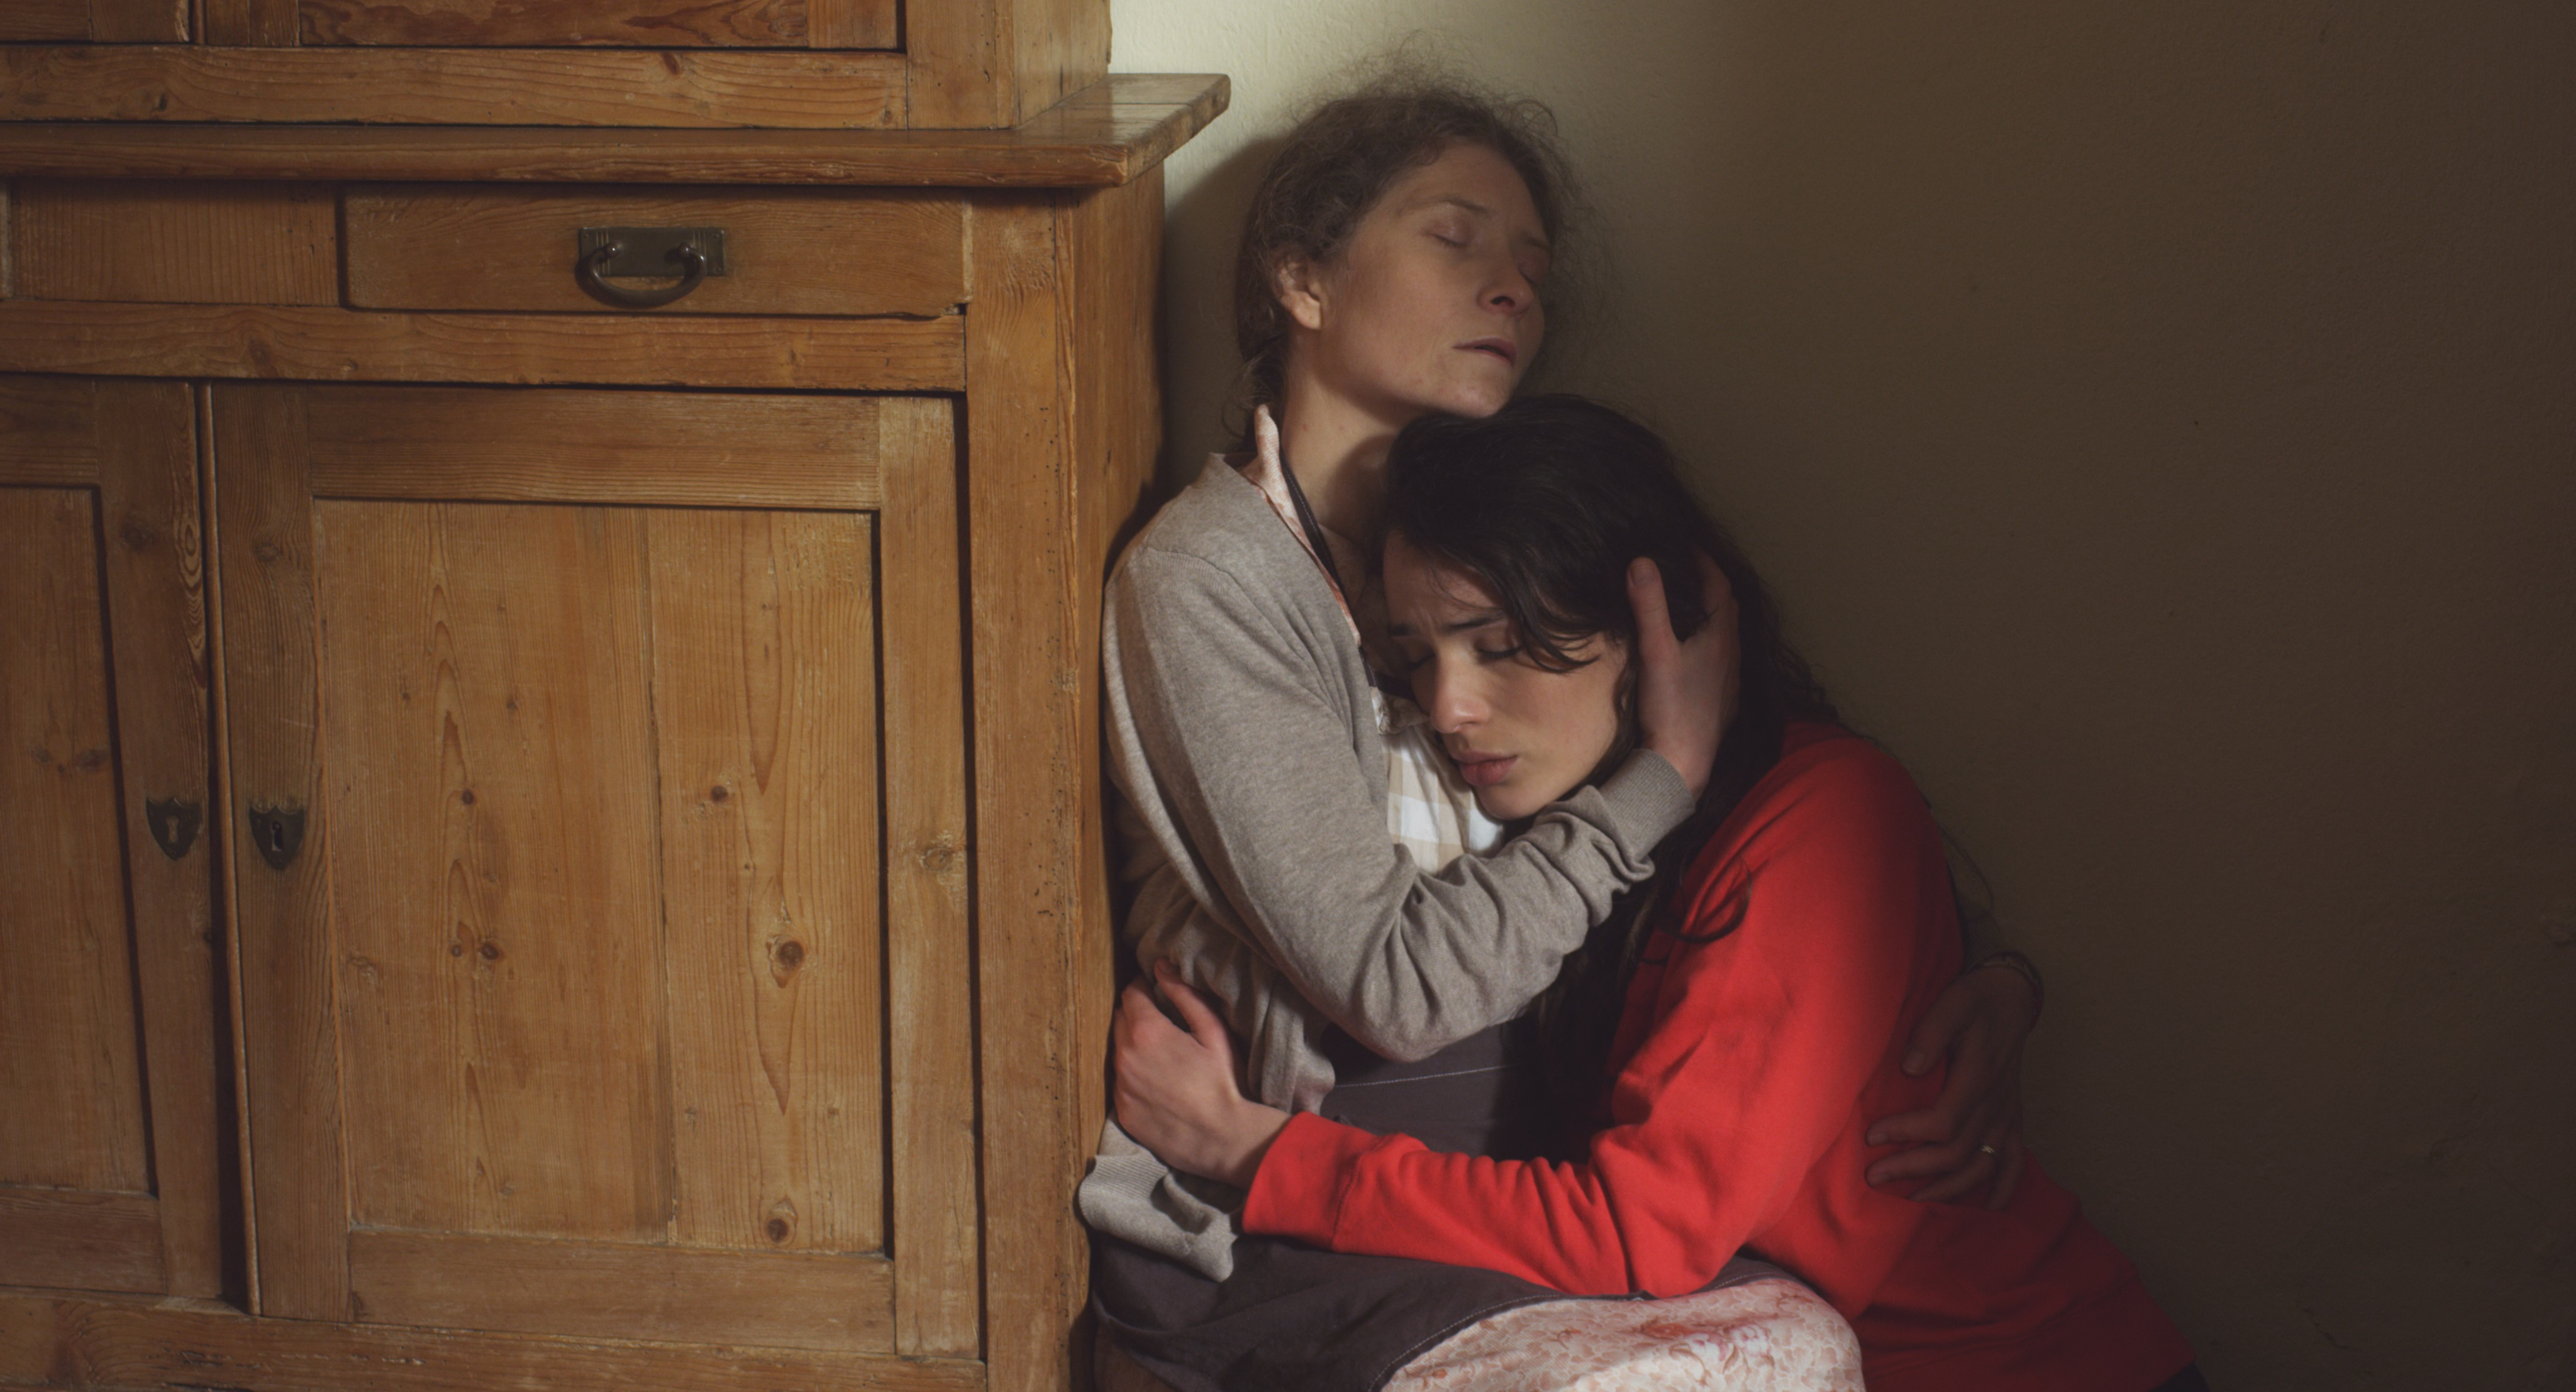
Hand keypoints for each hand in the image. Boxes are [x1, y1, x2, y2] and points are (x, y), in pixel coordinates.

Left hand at [1111, 961, 1290, 1187]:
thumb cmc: (1223, 1082)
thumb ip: (1185, 995)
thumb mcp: (1213, 1031)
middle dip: (1135, 1013)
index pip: (1131, 994)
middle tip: (1158, 1018)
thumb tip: (1162, 966)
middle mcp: (1125, 1057)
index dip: (1142, 986)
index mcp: (1147, 1032)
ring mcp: (1120, 1087)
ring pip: (1117, 1051)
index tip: (1153, 987)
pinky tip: (1157, 1081)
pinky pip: (1120, 1082)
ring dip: (1132, 1044)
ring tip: (1159, 1052)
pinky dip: (1133, 1075)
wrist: (1222, 1138)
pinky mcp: (1122, 1111)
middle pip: (1119, 1019)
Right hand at [1631, 554, 1738, 797]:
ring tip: (1690, 607)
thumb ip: (1649, 606)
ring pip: (1727, 637)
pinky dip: (1710, 645)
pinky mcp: (1722, 702)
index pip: (1719, 586)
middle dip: (1711, 586)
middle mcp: (1732, 656)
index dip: (1705, 562)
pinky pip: (1722, 662)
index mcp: (1721, 638)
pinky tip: (1694, 654)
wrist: (1682, 764)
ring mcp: (1729, 681)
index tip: (1688, 545)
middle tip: (1688, 571)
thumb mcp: (1657, 651)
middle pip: (1728, 609)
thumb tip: (1641, 561)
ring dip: (1713, 616)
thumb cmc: (1672, 708)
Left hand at [1863, 961, 2038, 1206]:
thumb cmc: (1976, 999)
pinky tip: (1989, 1208)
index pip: (1943, 1122)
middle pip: (1956, 1153)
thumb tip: (1909, 1067)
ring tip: (1911, 1199)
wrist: (2012, 995)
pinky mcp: (2012, 1117)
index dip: (1907, 1134)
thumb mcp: (1953, 1002)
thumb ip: (1932, 1032)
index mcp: (1979, 1078)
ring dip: (1947, 1188)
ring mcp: (2006, 1114)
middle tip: (1874, 1176)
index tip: (1872, 1136)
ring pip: (1980, 1166)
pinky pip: (2014, 1161)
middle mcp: (1995, 1104)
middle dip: (1913, 1169)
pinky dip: (2004, 1188)